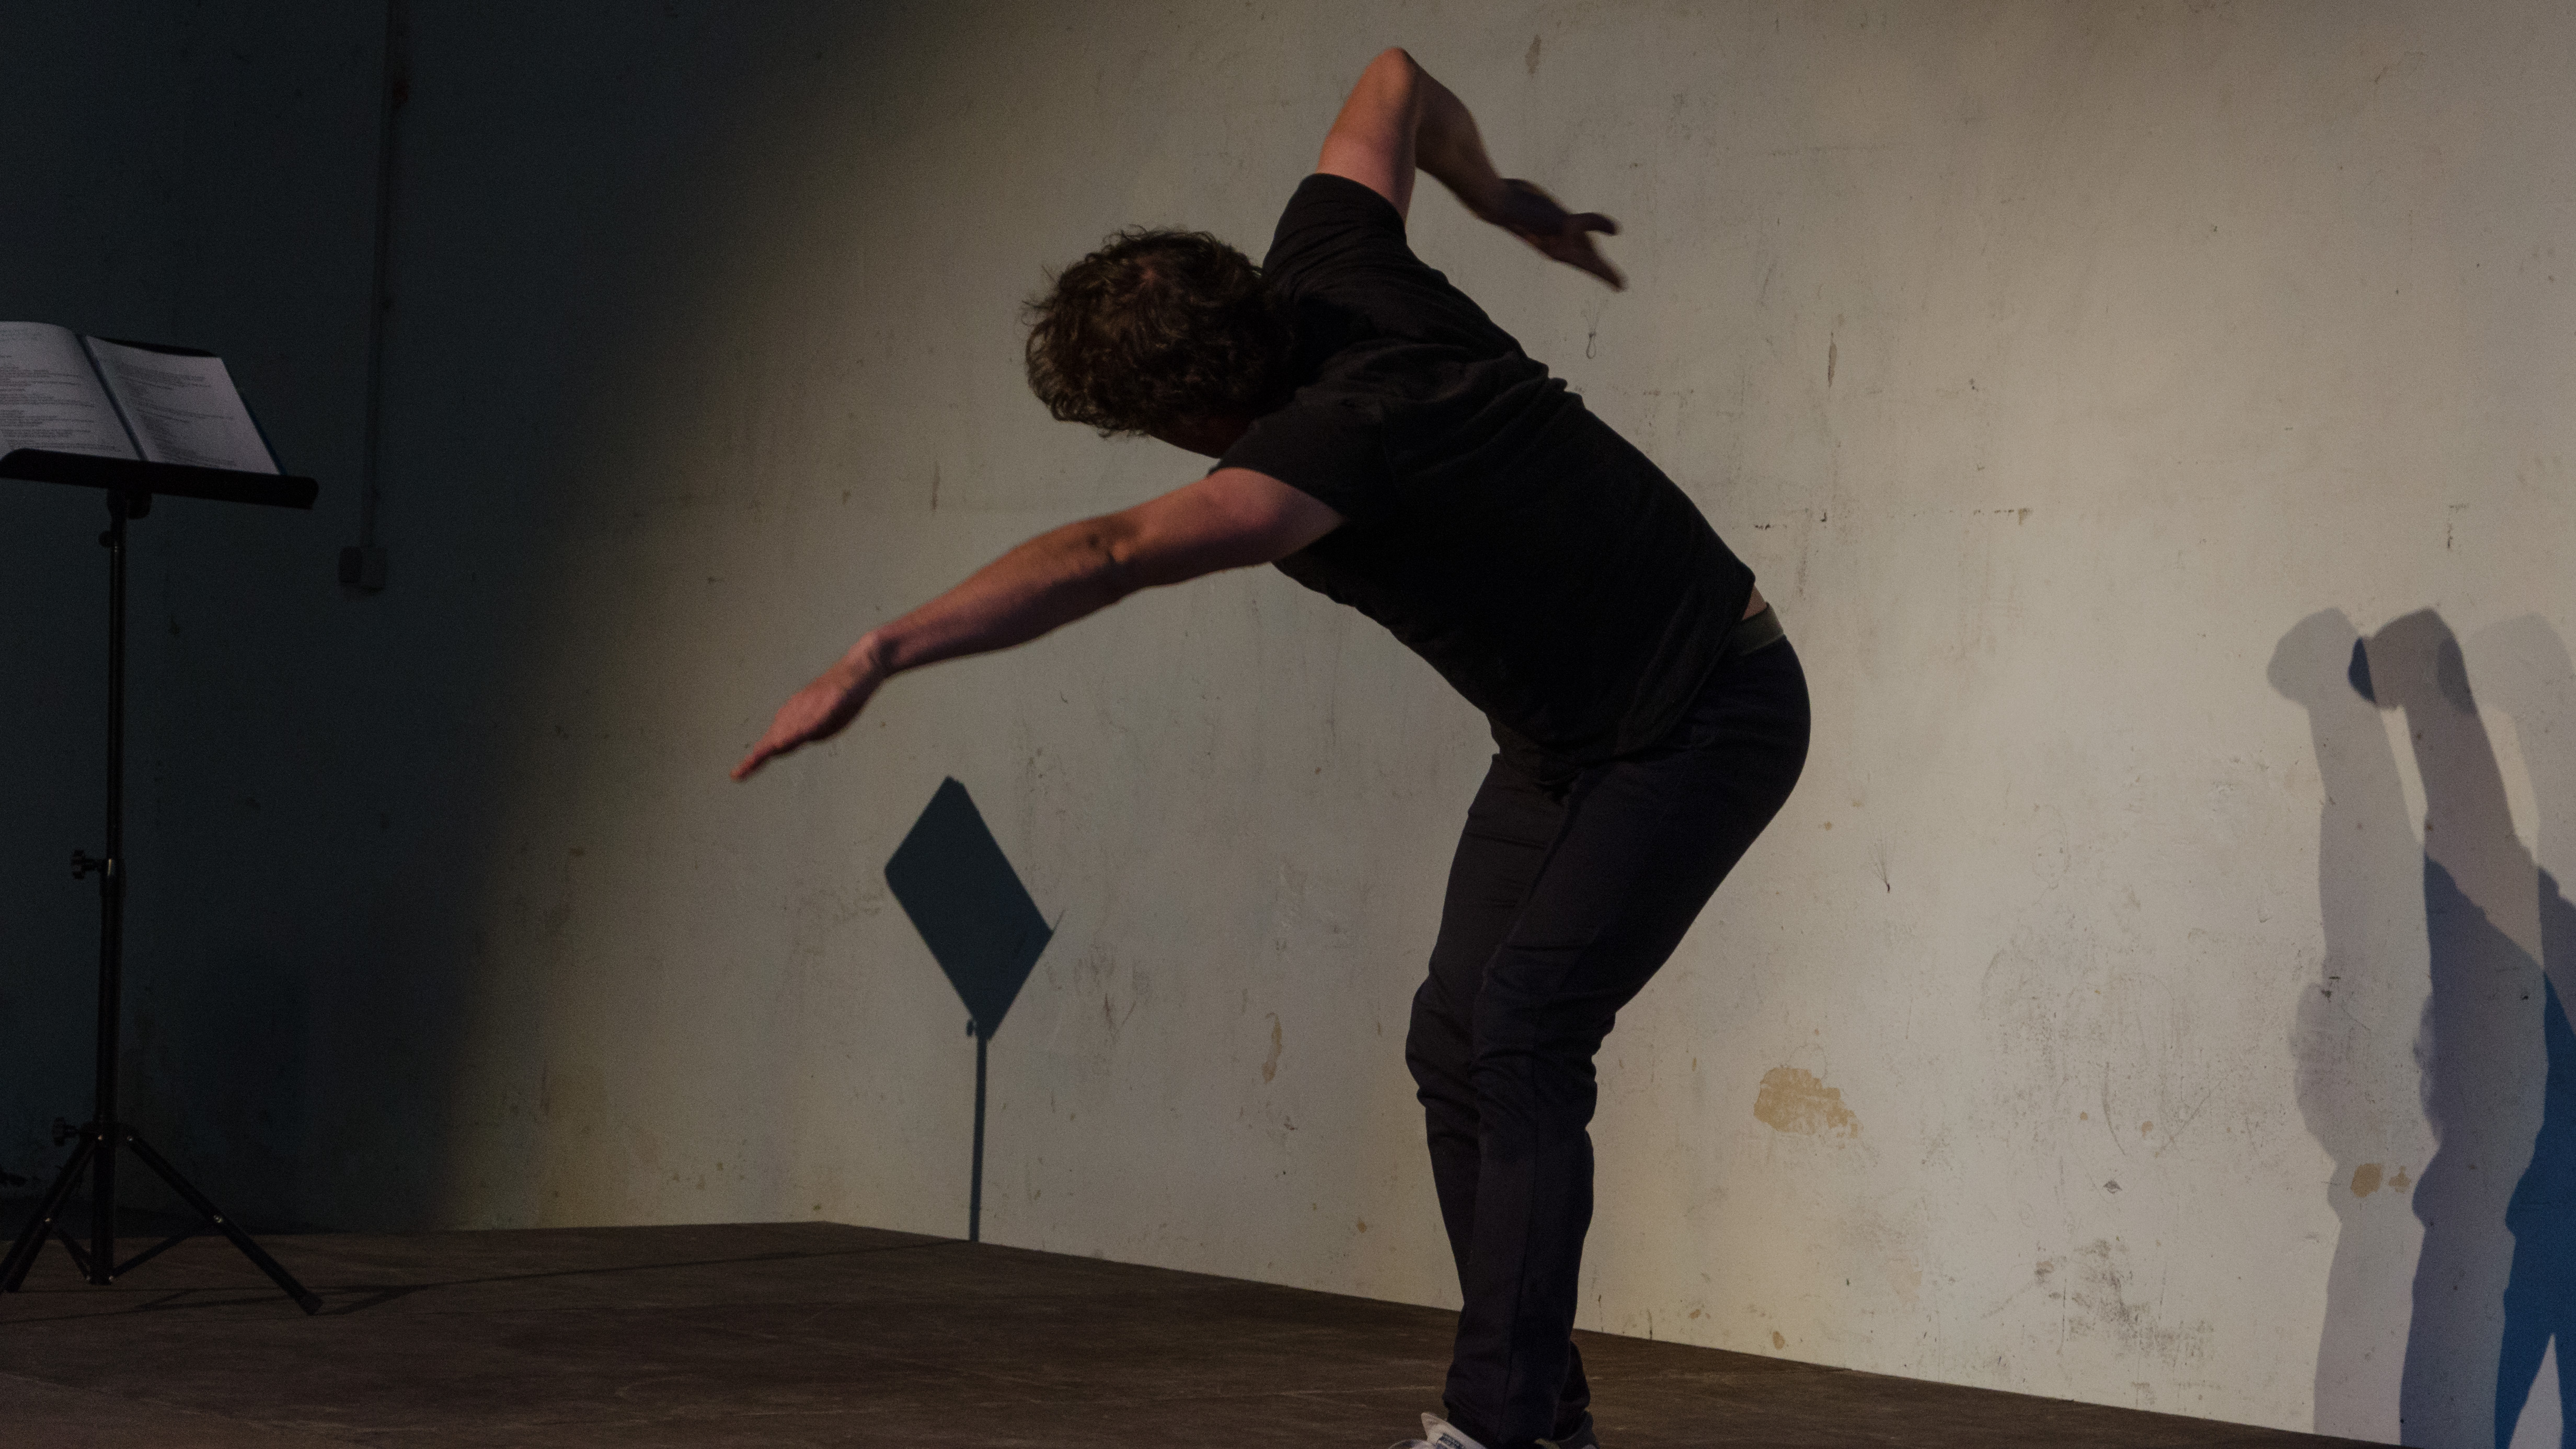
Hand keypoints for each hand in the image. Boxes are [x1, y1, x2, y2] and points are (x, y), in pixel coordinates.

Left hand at [732, 657, 881, 779]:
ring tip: (752, 762)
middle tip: (737, 774)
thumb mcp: (830, 721)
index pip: (773, 741)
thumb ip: (813, 732)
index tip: (739, 774)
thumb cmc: (847, 693)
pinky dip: (796, 733)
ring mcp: (812, 703)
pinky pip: (811, 720)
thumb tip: (797, 740)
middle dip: (757, 757)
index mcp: (796, 716)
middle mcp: (798, 709)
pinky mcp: (828, 699)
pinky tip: (785, 742)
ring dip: (770, 747)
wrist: (863, 664)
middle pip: (775, 737)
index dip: (756, 759)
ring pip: (787, 729)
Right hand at [1484, 179, 1623, 288]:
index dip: (1608, 274)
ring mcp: (1554, 232)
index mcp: (1564, 250)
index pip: (1592, 264)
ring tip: (1600, 262)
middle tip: (1616, 282)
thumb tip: (1617, 231)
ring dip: (1590, 254)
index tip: (1622, 287)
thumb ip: (1590, 224)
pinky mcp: (1549, 217)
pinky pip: (1570, 226)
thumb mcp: (1562, 221)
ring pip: (1578, 245)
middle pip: (1587, 259)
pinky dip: (1580, 228)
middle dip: (1601, 269)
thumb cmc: (1527, 215)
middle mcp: (1560, 244)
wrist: (1498, 203)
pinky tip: (1582, 232)